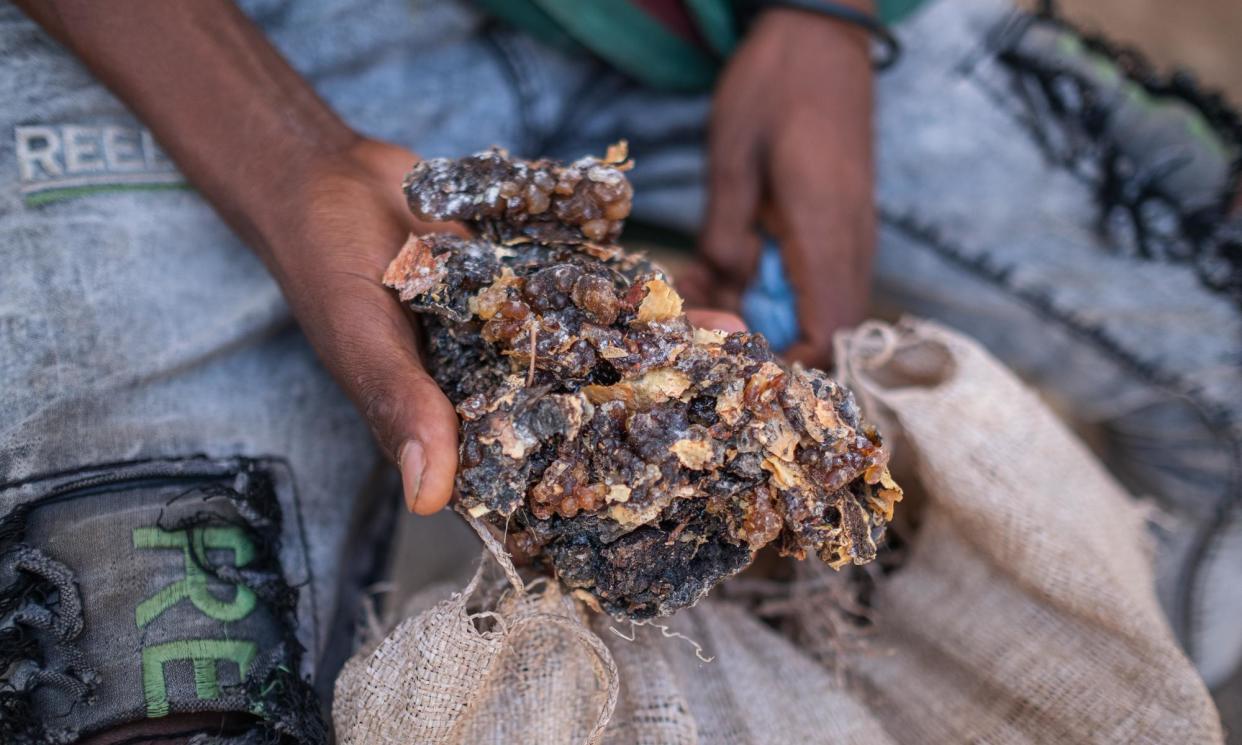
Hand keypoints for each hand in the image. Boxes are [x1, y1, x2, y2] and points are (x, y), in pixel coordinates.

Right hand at [265, 139, 747, 517]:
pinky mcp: (538, 286)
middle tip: (728, 425)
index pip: (527, 479)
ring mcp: (523, 338)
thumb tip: (431, 498)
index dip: (588, 497)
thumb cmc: (329, 268)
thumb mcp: (363, 340)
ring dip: (662, 357)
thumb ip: (403, 406)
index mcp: (455, 424)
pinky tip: (696, 304)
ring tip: (736, 359)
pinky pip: (595, 298)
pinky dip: (638, 300)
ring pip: (601, 358)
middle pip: (582, 418)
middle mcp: (498, 389)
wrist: (337, 178)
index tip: (661, 508)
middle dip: (651, 421)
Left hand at [686, 5, 876, 367]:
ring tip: (708, 287)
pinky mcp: (845, 220)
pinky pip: (821, 277)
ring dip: (771, 314)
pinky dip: (780, 285)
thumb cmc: (774, 85)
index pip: (826, 333)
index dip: (790, 367)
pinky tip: (733, 260)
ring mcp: (854, 230)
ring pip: (826, 306)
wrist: (823, 33)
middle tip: (707, 324)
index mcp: (825, 230)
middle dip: (771, 345)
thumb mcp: (731, 154)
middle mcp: (851, 240)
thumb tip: (726, 282)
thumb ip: (726, 229)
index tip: (737, 366)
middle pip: (830, 332)